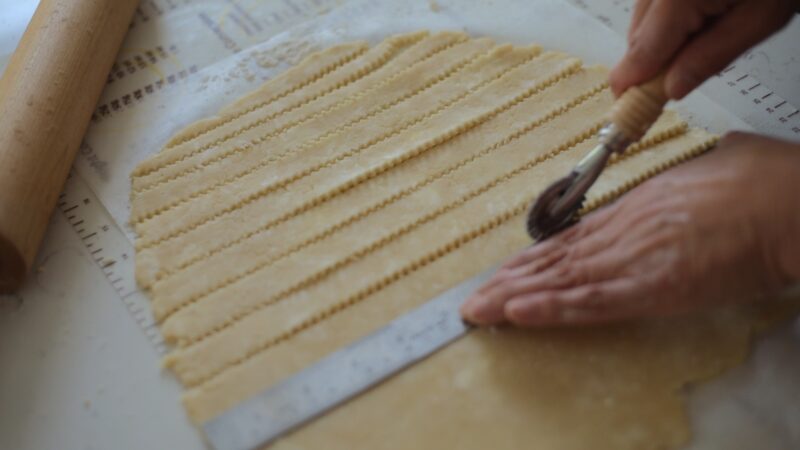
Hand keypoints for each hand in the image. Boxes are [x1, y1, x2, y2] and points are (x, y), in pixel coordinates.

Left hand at [460, 132, 799, 325]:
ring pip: (562, 281)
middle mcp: (626, 231)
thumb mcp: (705, 176)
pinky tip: (517, 314)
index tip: (509, 272)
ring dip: (517, 298)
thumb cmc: (760, 183)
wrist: (788, 202)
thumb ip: (680, 190)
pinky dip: (551, 308)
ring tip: (480, 310)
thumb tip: (681, 188)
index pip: (574, 239)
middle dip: (513, 282)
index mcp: (637, 206)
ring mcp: (635, 257)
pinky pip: (590, 301)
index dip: (536, 260)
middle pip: (558, 260)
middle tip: (476, 298)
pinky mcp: (651, 285)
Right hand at [610, 0, 794, 98]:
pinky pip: (651, 5)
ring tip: (697, 45)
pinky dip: (665, 23)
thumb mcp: (762, 18)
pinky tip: (695, 23)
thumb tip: (672, 88)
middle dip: (650, 67)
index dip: (632, 89)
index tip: (627, 117)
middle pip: (635, 39)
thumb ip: (712, 56)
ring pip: (640, 22)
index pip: (641, 54)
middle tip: (670, 89)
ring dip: (658, 44)